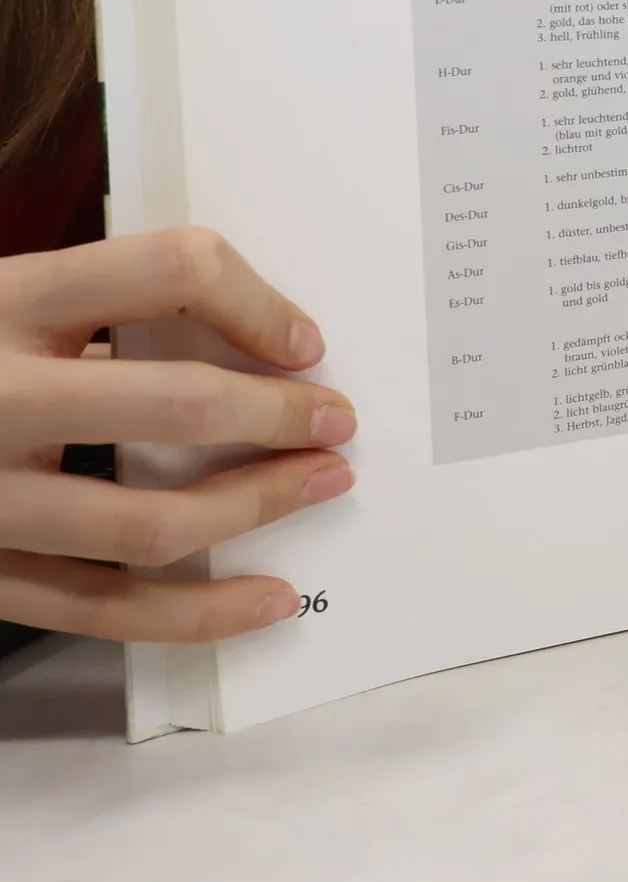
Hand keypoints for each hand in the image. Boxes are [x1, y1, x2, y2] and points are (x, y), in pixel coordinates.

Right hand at [0, 228, 354, 641]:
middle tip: (341, 420)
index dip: (257, 299)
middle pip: (173, 404)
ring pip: (147, 523)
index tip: (307, 340)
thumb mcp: (17, 295)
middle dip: (278, 416)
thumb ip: (117, 301)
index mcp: (11, 299)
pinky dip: (197, 614)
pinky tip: (269, 599)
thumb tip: (269, 335)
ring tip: (324, 485)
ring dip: (256, 507)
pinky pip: (102, 610)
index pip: (169, 267)